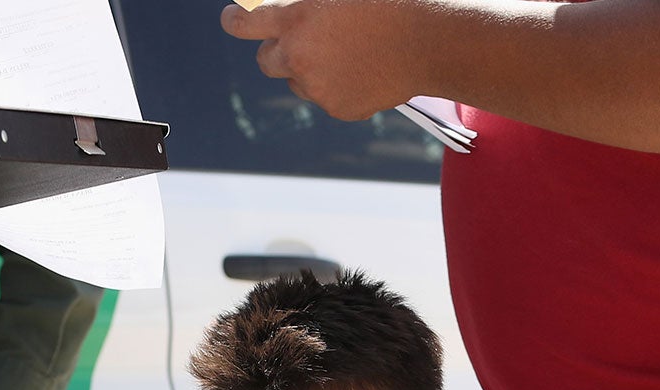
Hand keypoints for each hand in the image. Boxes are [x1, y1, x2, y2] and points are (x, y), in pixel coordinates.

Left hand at [219, 0, 422, 119]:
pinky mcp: (339, 108)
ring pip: (298, 82)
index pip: (246, 23)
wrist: (428, 39)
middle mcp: (299, 56)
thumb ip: (305, 1)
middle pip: (266, 61)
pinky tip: (363, 68)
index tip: (231, 19)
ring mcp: (318, 87)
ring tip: (345, 51)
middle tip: (294, 42)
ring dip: (309, 69)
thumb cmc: (389, 0)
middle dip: (275, 50)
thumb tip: (290, 6)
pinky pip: (327, 98)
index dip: (235, 21)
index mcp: (296, 18)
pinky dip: (338, 86)